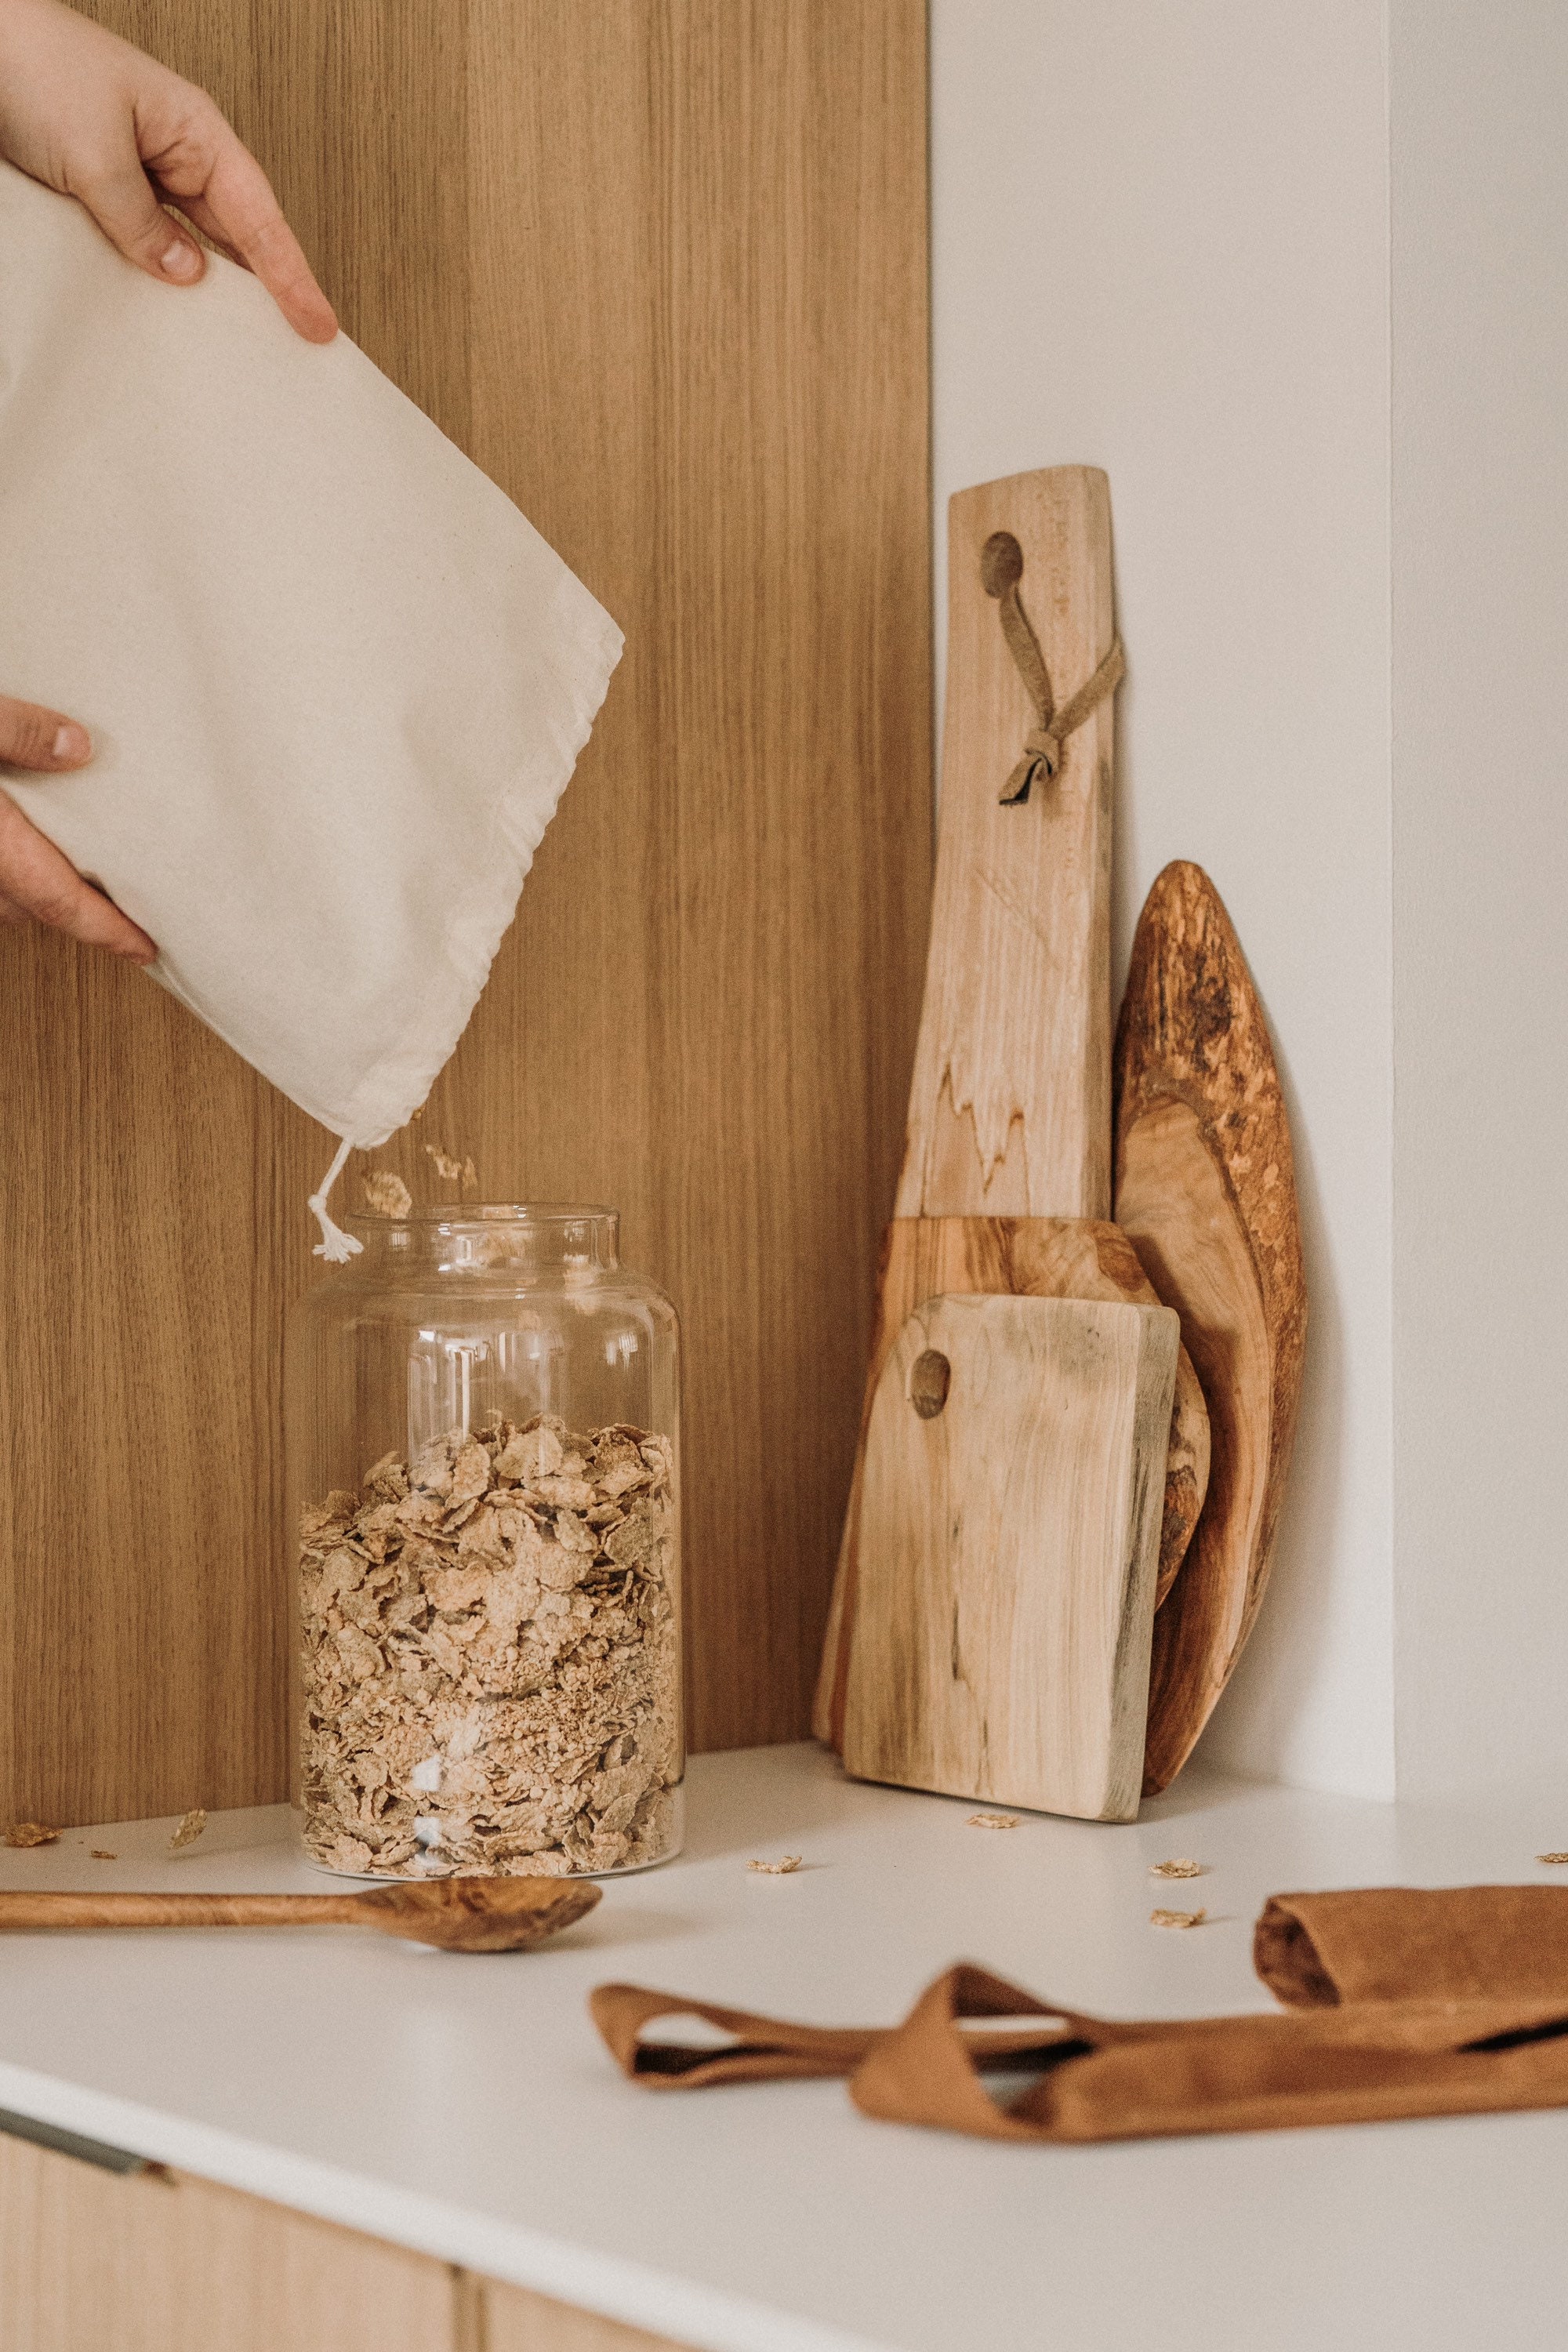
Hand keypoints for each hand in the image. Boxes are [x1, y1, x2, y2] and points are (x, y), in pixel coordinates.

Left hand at [0, 0, 335, 341]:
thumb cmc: (34, 64)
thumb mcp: (95, 156)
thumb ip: (142, 222)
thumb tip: (184, 273)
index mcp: (193, 131)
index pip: (259, 218)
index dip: (292, 276)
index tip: (319, 325)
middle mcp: (173, 153)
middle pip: (237, 235)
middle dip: (268, 289)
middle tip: (298, 344)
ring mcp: (139, 173)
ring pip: (191, 245)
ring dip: (209, 289)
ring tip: (237, 340)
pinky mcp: (102, 190)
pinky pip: (145, 245)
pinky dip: (159, 277)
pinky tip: (166, 308)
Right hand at [0, 698, 155, 962]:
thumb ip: (21, 733)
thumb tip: (81, 747)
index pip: (62, 904)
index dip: (108, 932)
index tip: (146, 949)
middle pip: (37, 909)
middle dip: (84, 916)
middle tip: (130, 916)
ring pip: (8, 899)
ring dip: (45, 895)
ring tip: (87, 881)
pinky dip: (17, 876)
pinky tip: (31, 847)